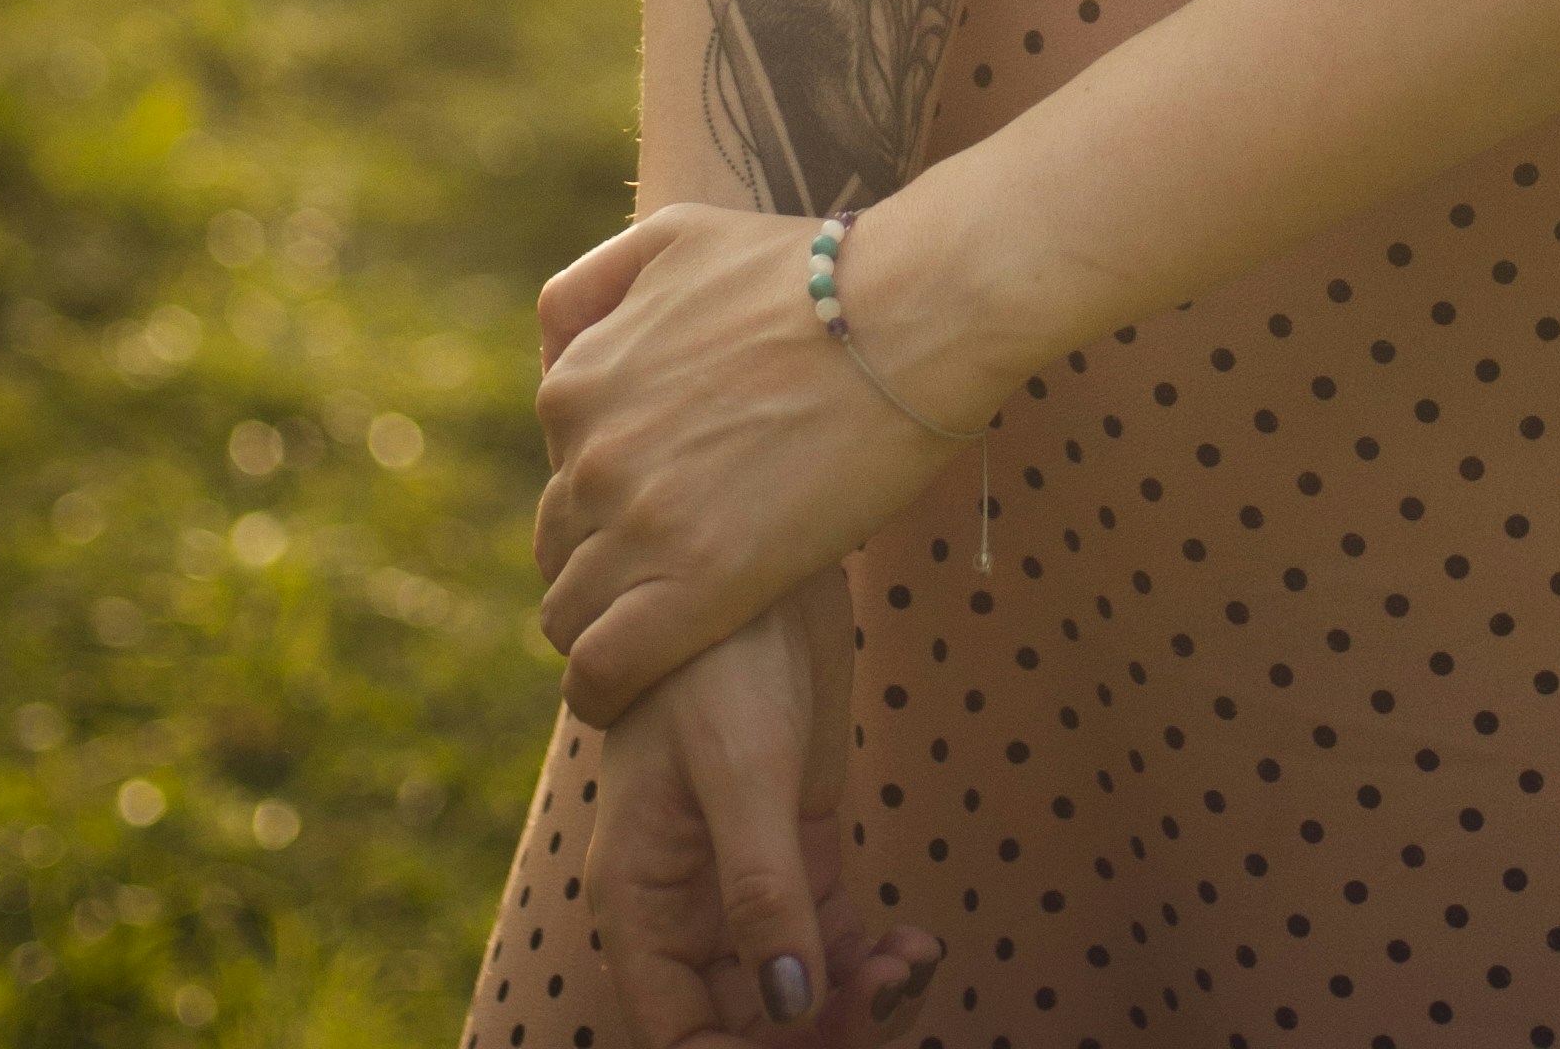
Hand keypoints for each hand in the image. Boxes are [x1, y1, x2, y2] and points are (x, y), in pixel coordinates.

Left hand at [534, 195, 1005, 724]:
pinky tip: (643, 684)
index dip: (610, 497)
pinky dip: (610, 689)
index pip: (559, 475)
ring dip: (611, 624)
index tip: (666, 507)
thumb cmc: (818, 272)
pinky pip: (603, 672)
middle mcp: (590, 453)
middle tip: (682, 563)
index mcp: (578, 381)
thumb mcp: (679, 237)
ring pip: (572, 613)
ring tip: (675, 623)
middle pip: (561, 545)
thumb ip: (598, 284)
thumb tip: (555, 344)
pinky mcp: (692, 589)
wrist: (913, 312)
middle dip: (608, 558)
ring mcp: (637, 523)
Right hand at [592, 574, 944, 1040]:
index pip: (677, 1036)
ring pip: (794, 997)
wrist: (755, 560)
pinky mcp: (795, 852)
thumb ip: (760, 890)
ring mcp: (742, 884)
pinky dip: (871, 963)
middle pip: (742, 1027)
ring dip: (856, 1006)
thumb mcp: (742, 766)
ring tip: (914, 962)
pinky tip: (916, 944)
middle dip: (819, 1035)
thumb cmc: (717, 654)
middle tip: (893, 994)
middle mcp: (684, 909)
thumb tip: (789, 1008)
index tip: (817, 1047)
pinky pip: (829, 945)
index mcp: (642, 903)